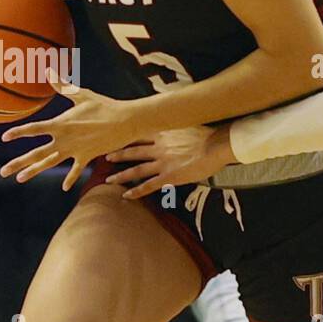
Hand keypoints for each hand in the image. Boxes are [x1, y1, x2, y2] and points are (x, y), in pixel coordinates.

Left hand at [0, 82, 137, 190]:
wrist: (125, 122)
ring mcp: (75, 150)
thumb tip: (48, 71)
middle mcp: (64, 140)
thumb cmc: (104, 106)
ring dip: (34, 171)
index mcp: (61, 124)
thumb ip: (63, 86)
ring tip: (20, 179)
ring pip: (50, 163)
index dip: (18, 133)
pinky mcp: (87, 156)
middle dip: (19, 163)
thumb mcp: (82, 95)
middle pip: (37, 154)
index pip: (34, 129)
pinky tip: (64, 188)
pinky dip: (70, 178)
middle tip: (3, 172)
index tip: (5, 138)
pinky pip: (75, 170)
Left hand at [104, 125, 230, 197]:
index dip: (128, 137)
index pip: (141, 135)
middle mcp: (160, 148)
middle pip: (134, 151)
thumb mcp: (190, 125)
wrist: (215, 146)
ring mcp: (163, 163)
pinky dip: (137, 191)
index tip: (119, 137)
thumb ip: (179, 129)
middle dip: (119, 154)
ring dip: (121, 175)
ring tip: (109, 179)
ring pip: (137, 169)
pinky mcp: (169, 176)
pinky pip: (149, 185)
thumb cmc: (209, 136)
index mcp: (165, 134)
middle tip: (106, 157)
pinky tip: (127, 196)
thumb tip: (178, 129)